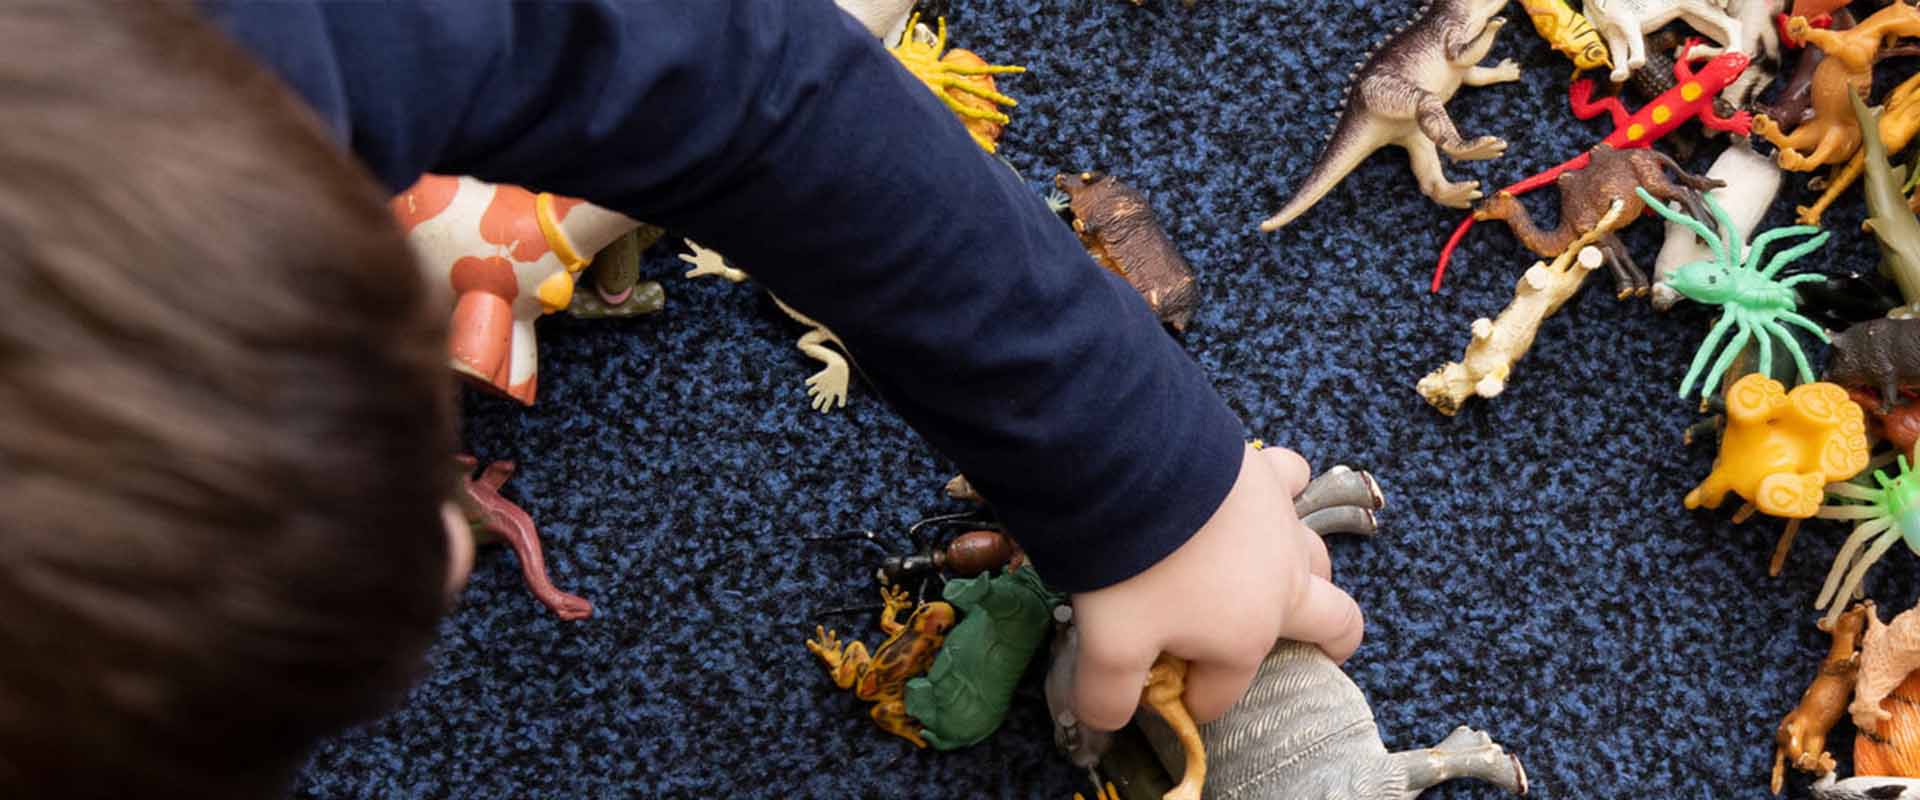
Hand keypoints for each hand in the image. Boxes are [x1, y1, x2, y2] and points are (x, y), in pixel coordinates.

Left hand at [1067, 444, 1364, 730]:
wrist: (1135, 469)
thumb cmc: (1130, 569)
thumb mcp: (1108, 647)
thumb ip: (1108, 695)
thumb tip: (1105, 723)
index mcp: (1243, 639)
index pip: (1220, 690)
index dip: (1188, 698)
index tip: (1153, 691)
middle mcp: (1280, 587)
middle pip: (1333, 623)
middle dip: (1330, 643)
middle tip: (1316, 650)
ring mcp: (1283, 528)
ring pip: (1318, 558)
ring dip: (1305, 573)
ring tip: (1268, 574)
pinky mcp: (1268, 475)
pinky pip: (1294, 481)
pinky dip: (1286, 489)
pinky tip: (1264, 489)